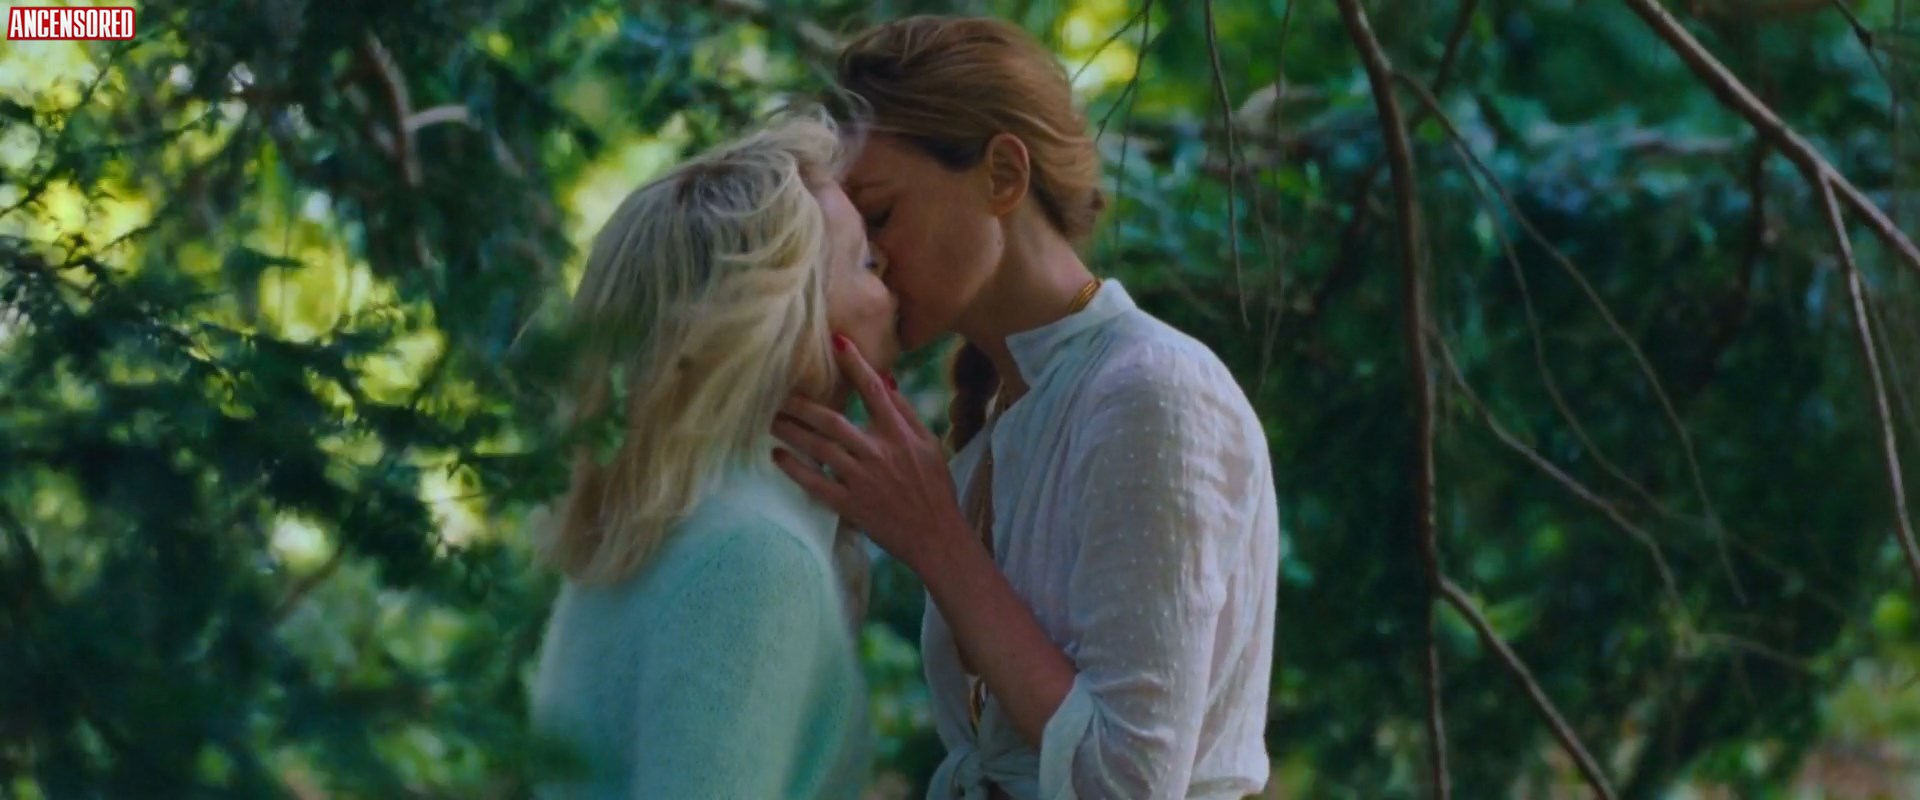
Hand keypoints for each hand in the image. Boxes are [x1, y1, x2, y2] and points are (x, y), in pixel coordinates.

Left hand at [771, 334, 971, 570]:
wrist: (936, 536)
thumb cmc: (935, 488)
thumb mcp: (930, 445)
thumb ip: (906, 413)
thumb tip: (886, 379)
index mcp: (900, 435)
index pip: (874, 390)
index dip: (855, 363)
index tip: (836, 340)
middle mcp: (878, 452)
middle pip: (833, 421)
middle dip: (804, 406)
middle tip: (781, 396)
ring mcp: (862, 479)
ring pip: (819, 449)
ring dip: (793, 433)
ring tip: (773, 421)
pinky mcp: (850, 504)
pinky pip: (815, 483)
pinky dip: (794, 469)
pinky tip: (777, 456)